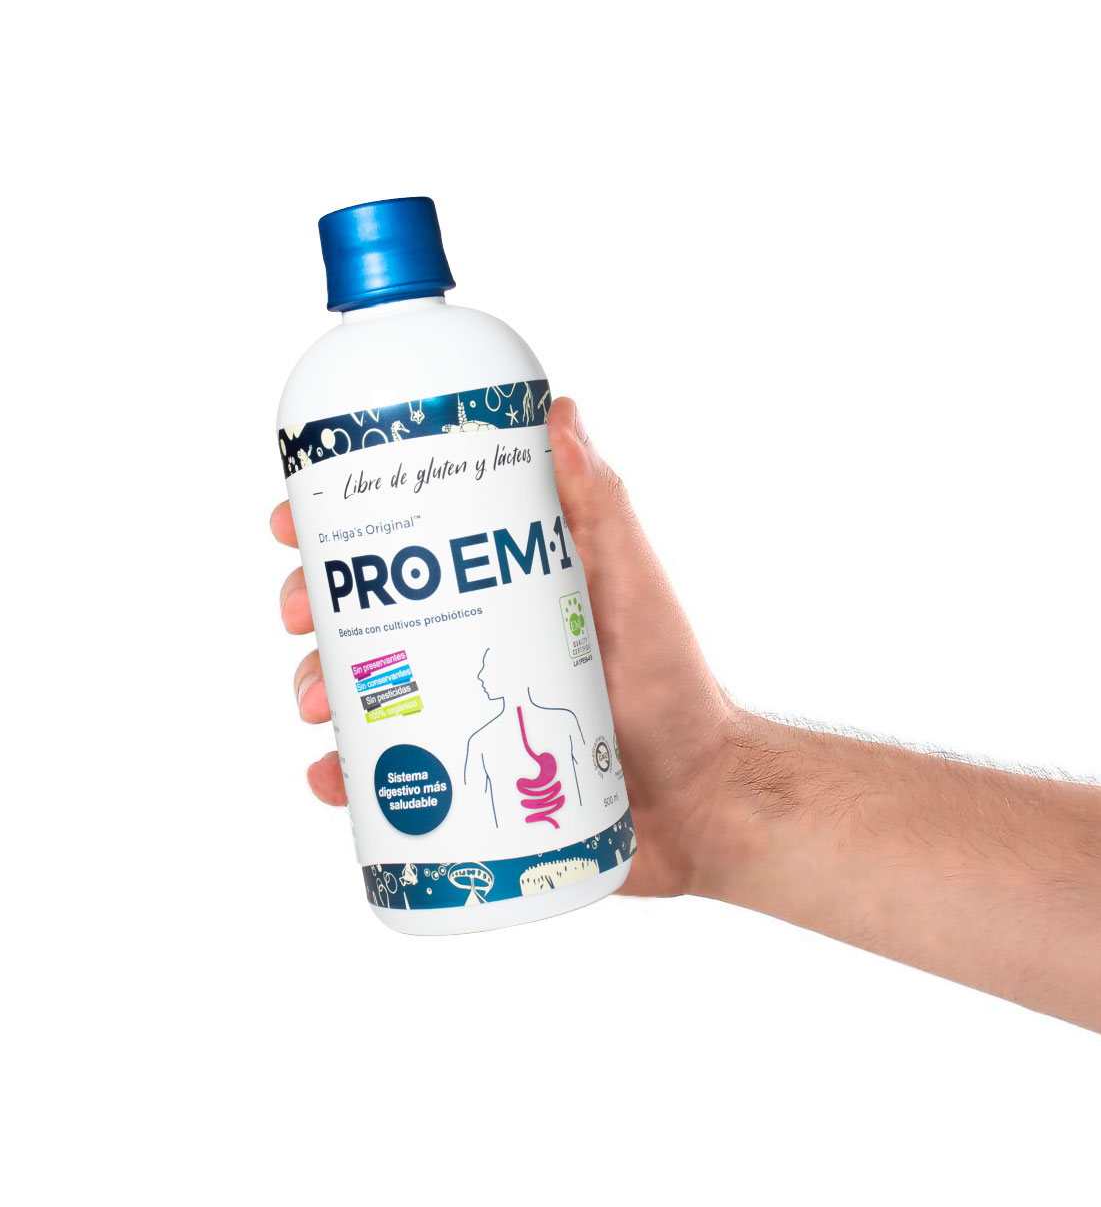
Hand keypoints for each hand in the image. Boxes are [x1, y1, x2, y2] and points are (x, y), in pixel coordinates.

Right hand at [272, 396, 741, 897]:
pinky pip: (388, 776)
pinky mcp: (465, 781)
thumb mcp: (635, 584)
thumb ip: (601, 503)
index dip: (340, 527)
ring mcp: (464, 712)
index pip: (407, 543)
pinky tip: (332, 778)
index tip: (295, 519)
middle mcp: (473, 643)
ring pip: (365, 690)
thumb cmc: (674, 686)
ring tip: (317, 705)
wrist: (697, 799)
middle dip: (313, 608)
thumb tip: (558, 409)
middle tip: (298, 617)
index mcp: (499, 589)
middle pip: (366, 614)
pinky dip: (347, 776)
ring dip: (319, 689)